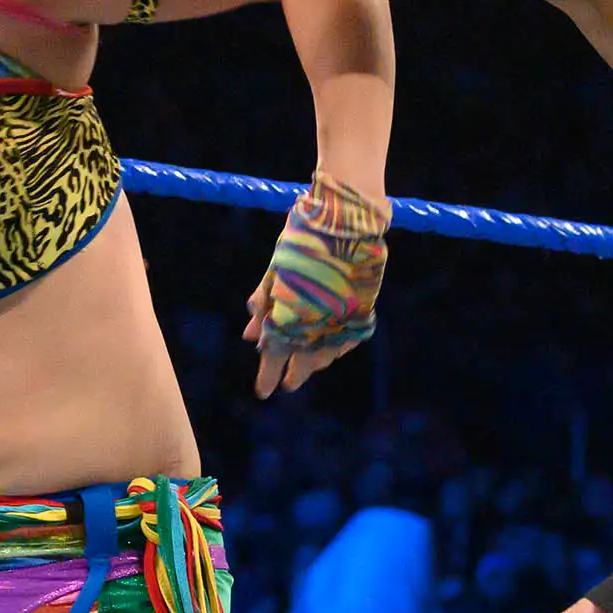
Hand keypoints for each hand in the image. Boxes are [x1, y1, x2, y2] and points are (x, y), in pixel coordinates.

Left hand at [245, 177, 388, 397]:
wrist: (347, 221)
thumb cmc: (303, 242)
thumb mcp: (276, 272)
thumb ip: (264, 304)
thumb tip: (250, 335)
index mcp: (287, 318)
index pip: (274, 359)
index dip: (267, 377)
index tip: (264, 392)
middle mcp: (315, 327)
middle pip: (302, 363)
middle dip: (293, 375)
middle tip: (288, 385)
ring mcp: (341, 322)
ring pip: (327, 355)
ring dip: (315, 362)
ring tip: (308, 365)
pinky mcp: (362, 312)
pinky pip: (348, 339)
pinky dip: (337, 346)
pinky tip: (332, 346)